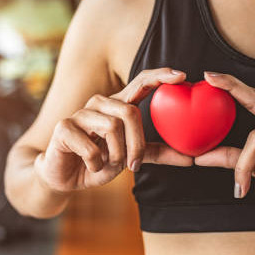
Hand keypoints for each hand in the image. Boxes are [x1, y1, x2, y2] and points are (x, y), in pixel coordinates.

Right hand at [35, 68, 193, 192]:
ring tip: (109, 165)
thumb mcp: (129, 158)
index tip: (181, 76)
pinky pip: (92, 147)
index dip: (160, 76)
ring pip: (112, 127)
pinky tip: (90, 165)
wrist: (64, 178)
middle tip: (134, 165)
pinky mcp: (64, 127)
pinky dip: (96, 163)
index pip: (140, 82)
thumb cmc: (97, 163)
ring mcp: (80, 113)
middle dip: (137, 144)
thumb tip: (191, 159)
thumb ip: (156, 153)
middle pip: (130, 112)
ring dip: (116, 155)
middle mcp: (99, 103)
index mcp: (117, 106)